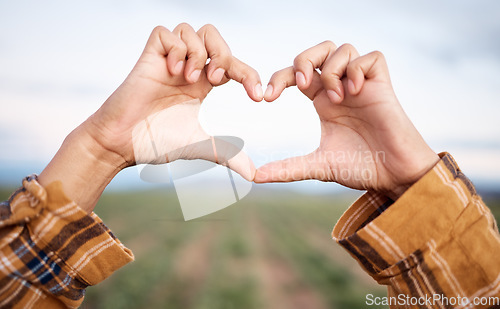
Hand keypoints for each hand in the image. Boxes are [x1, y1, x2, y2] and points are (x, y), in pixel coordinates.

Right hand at [86, 24, 261, 177]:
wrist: (123, 145)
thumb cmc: (155, 143)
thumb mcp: (200, 147)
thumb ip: (227, 155)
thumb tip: (253, 175)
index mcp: (202, 85)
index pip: (232, 65)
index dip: (249, 75)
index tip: (258, 97)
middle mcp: (187, 69)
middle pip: (213, 36)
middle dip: (224, 53)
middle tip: (216, 79)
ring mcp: (167, 62)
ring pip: (191, 30)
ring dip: (198, 53)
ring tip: (190, 80)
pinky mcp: (147, 58)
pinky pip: (165, 33)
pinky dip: (176, 50)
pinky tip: (173, 73)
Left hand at [255, 42, 438, 198]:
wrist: (394, 177)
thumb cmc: (361, 168)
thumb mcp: (318, 166)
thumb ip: (288, 168)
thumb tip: (255, 176)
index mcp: (323, 101)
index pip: (297, 74)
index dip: (279, 78)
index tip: (267, 98)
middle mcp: (341, 89)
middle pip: (319, 51)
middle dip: (303, 60)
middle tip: (301, 85)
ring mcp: (362, 85)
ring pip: (343, 48)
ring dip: (332, 69)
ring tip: (337, 99)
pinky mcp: (383, 86)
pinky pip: (372, 57)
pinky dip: (358, 69)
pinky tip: (355, 92)